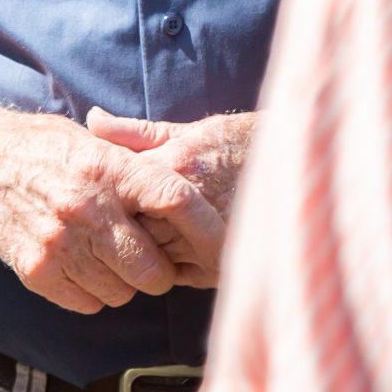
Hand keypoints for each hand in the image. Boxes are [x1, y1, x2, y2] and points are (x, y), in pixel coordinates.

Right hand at [0, 111, 228, 314]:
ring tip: (108, 254)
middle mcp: (87, 208)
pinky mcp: (38, 272)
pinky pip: (91, 303)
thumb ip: (140, 164)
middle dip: (162, 270)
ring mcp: (61, 244)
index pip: (175, 201)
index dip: (207, 230)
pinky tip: (83, 263)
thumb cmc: (49, 151)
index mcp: (109, 168)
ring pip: (124, 293)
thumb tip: (195, 192)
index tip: (223, 248)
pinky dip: (94, 291)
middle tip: (153, 257)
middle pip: (154, 269)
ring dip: (125, 281)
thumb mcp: (96, 142)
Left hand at [84, 109, 256, 288]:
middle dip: (125, 225)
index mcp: (177, 166)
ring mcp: (207, 238)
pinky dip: (168, 265)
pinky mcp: (221, 265)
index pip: (121, 191)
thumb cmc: (240, 144)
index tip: (106, 195)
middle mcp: (190, 204)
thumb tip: (92, 118)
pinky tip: (172, 250)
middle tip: (117, 221)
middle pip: (133, 226)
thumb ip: (137, 133)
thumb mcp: (191, 131)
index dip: (111, 196)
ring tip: (150, 236)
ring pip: (152, 254)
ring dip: (146, 248)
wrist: (298, 168)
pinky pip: (177, 273)